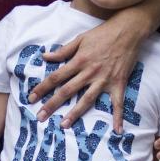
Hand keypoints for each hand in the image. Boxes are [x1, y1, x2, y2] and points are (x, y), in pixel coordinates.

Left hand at [33, 7, 155, 129]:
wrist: (128, 30)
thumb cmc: (103, 33)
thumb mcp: (80, 39)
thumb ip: (63, 51)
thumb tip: (45, 57)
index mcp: (78, 61)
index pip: (56, 77)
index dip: (42, 88)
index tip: (31, 98)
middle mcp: (89, 72)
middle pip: (67, 91)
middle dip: (52, 104)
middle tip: (40, 117)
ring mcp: (104, 79)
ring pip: (87, 99)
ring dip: (75, 113)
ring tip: (64, 125)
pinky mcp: (118, 83)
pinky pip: (118, 103)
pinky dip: (118, 116)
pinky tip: (117, 130)